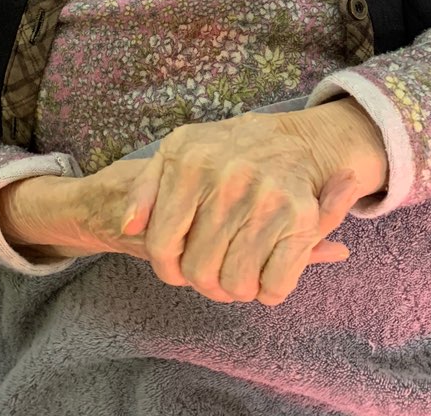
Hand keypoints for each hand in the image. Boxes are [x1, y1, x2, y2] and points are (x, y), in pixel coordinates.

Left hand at [117, 113, 365, 305]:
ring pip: (236, 285)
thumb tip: (129, 227)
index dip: (168, 268)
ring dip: (236, 286)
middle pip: (199, 272)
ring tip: (239, 264)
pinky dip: (269, 289)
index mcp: (190, 166)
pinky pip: (274, 286)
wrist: (297, 140)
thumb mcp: (178, 151)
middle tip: (215, 266)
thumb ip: (145, 188)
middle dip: (204, 279)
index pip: (162, 246)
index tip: (179, 266)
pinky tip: (266, 267)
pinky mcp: (301, 220)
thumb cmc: (229, 152)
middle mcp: (228, 183)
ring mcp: (267, 201)